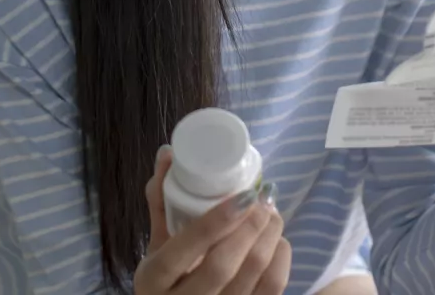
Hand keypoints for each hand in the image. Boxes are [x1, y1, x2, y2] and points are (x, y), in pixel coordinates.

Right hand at [134, 148, 290, 294]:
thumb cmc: (166, 280)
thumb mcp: (157, 247)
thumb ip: (162, 201)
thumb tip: (168, 153)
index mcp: (154, 279)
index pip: (183, 250)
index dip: (215, 221)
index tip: (242, 195)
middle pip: (222, 265)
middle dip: (249, 226)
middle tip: (262, 200)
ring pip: (252, 277)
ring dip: (269, 238)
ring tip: (271, 213)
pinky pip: (272, 291)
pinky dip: (280, 261)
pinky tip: (278, 242)